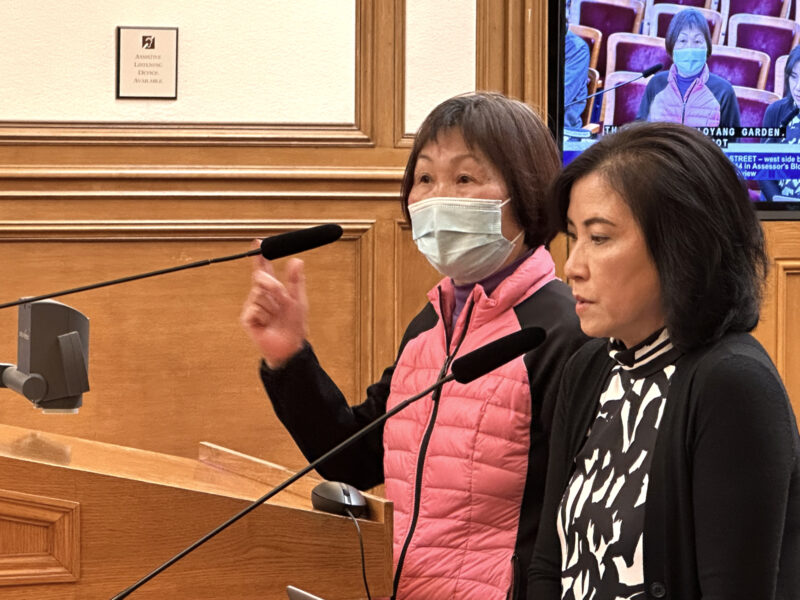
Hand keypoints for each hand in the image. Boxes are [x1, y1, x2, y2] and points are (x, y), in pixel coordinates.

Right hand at [240, 248, 307, 368]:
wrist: (289, 346)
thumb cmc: (294, 325)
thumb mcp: (299, 300)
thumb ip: (296, 280)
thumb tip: (297, 260)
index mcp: (272, 289)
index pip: (263, 269)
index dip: (260, 256)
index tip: (257, 242)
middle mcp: (260, 295)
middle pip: (261, 279)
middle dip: (273, 286)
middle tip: (282, 298)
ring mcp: (252, 306)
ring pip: (259, 295)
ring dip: (272, 306)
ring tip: (276, 317)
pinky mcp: (247, 318)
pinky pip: (255, 309)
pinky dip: (265, 316)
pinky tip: (267, 324)